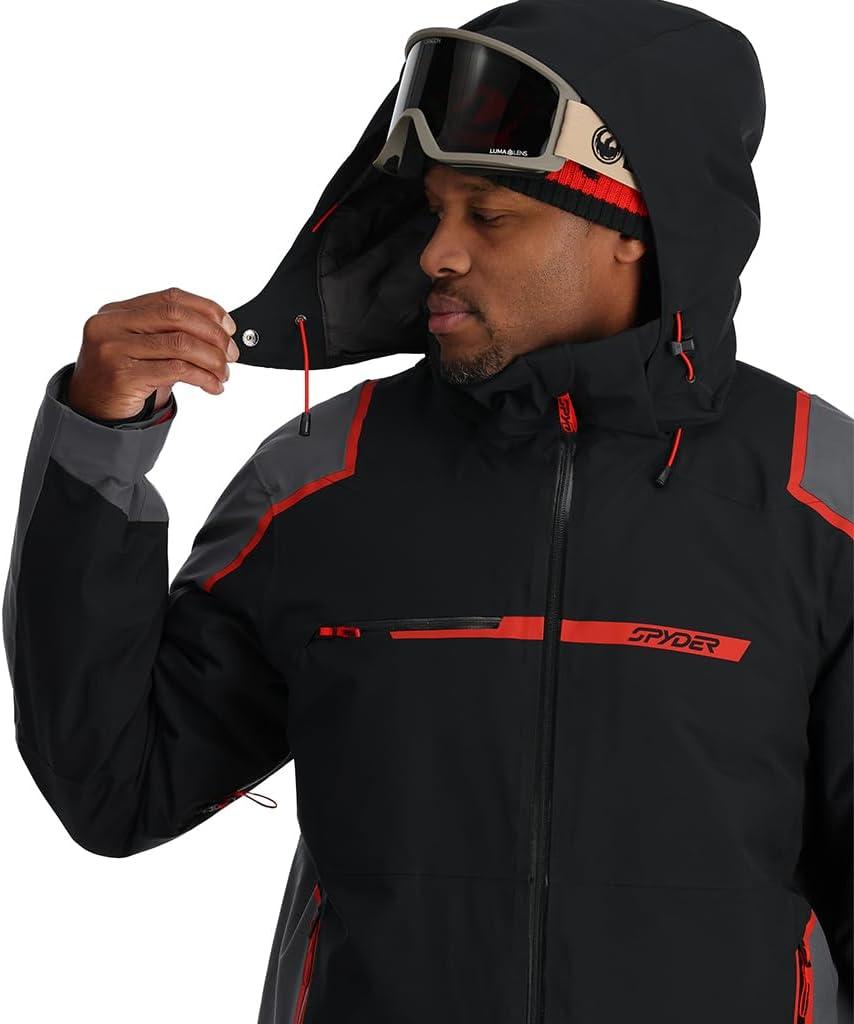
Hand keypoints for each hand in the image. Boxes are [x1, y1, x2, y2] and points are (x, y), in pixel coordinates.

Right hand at [66, 286, 238, 419]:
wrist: (90, 413)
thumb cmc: (120, 380)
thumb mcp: (140, 349)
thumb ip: (167, 334)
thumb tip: (220, 332)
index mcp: (116, 311)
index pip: (170, 298)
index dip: (206, 309)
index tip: (228, 326)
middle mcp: (111, 325)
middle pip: (176, 316)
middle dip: (213, 335)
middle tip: (231, 353)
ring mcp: (113, 349)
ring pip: (180, 344)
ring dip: (212, 360)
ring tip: (223, 373)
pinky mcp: (123, 376)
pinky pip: (176, 370)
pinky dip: (203, 377)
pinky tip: (212, 385)